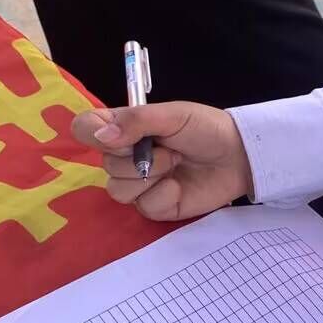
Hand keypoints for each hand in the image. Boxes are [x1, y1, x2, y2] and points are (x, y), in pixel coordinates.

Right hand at [70, 102, 253, 220]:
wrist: (238, 156)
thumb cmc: (205, 128)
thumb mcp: (172, 115)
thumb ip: (135, 121)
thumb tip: (101, 137)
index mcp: (123, 129)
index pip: (84, 129)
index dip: (94, 134)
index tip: (119, 136)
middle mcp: (125, 157)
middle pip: (104, 165)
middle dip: (139, 158)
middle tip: (170, 149)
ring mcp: (138, 184)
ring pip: (118, 190)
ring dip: (151, 177)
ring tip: (176, 165)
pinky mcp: (154, 207)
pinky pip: (143, 207)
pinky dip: (164, 196)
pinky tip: (179, 187)